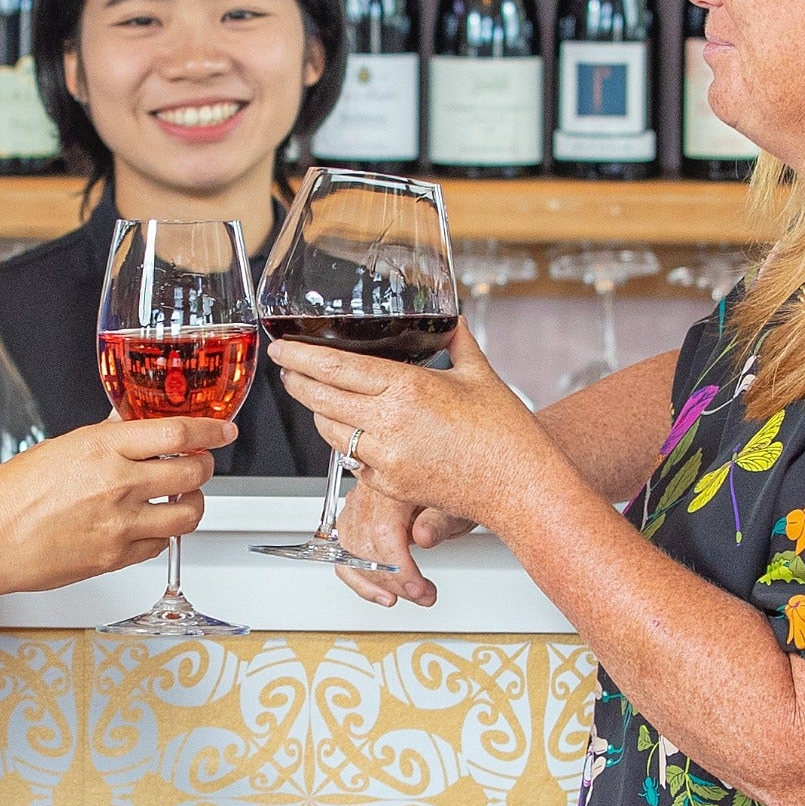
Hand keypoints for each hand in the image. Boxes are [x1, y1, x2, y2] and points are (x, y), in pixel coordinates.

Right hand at [0, 412, 234, 595]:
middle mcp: (118, 485)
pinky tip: (149, 525)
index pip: (178, 433)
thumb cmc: (8, 496)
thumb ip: (103, 437)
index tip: (221, 431)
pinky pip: (160, 544)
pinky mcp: (116, 557)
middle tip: (199, 465)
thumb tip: (130, 424)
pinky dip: (163, 533)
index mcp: (102, 449)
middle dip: (204, 467)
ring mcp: (121, 524)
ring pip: (187, 514)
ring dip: (192, 503)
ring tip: (181, 498)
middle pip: (193, 473)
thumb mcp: (59, 448)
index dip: (210, 431)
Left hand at [268, 324, 557, 602]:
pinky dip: (348, 445)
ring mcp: (386, 459)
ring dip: (319, 413)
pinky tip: (354, 433)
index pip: (335, 368)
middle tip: (288, 368)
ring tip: (319, 397)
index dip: (301, 357)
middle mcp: (390, 424)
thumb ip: (456, 340)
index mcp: (407, 388)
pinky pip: (352, 461)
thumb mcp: (479, 373)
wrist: (521, 486)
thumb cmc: (506, 433)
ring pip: (330, 432)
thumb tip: (448, 319)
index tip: (283, 347)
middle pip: (321, 399)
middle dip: (296, 382)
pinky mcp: (389, 486)